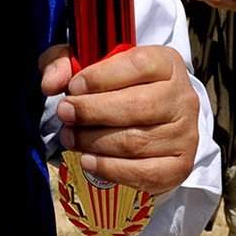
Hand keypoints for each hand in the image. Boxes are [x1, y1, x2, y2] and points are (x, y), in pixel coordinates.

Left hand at [39, 44, 197, 194]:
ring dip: (95, 142)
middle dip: (92, 111)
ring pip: (136, 141)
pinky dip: (111, 169)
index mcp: (166, 63)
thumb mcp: (90, 65)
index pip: (138, 65)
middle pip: (137, 106)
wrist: (151, 121)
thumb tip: (51, 83)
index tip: (73, 87)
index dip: (101, 77)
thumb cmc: (117, 88)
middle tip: (65, 114)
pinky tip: (88, 161)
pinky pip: (144, 172)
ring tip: (70, 137)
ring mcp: (185, 133)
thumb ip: (64, 63)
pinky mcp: (180, 165)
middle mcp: (182, 97)